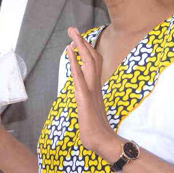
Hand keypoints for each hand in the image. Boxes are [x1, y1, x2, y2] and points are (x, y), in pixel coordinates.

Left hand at [67, 27, 118, 157]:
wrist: (103, 143)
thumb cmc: (97, 131)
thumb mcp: (91, 111)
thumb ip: (88, 102)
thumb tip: (84, 99)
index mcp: (97, 88)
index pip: (94, 64)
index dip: (87, 50)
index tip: (79, 40)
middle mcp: (96, 85)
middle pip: (93, 58)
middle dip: (83, 42)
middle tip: (73, 29)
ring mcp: (91, 90)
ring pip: (89, 62)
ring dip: (80, 46)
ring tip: (72, 33)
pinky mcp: (85, 97)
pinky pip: (79, 76)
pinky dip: (75, 61)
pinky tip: (70, 50)